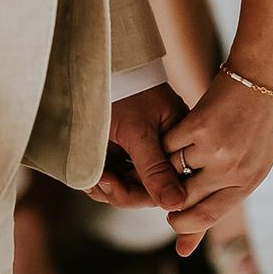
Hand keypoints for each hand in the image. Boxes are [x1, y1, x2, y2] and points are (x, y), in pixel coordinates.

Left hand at [85, 83, 188, 210]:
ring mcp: (142, 154)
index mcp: (180, 144)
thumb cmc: (127, 91)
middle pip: (147, 192)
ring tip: (94, 172)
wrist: (99, 69)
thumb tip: (175, 204)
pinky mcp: (123, 153)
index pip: (170, 186)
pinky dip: (100, 179)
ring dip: (106, 187)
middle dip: (120, 190)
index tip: (114, 185)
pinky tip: (91, 171)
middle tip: (100, 178)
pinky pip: (114, 179)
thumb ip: (154, 168)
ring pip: (127, 189)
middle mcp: (164, 153)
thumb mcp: (139, 131)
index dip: (142, 194)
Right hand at [162, 73, 272, 256]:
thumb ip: (220, 196)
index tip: (172, 223)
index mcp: (248, 182)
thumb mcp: (251, 164)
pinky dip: (166, 139)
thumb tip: (185, 244)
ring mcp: (214, 148)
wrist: (267, 79)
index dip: (184, 225)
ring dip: (166, 162)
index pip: (207, 216)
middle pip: (184, 197)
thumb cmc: (259, 124)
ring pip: (173, 168)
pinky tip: (174, 131)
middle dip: (167, 197)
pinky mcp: (198, 125)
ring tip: (171, 151)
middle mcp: (232, 170)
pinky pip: (169, 142)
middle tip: (159, 189)